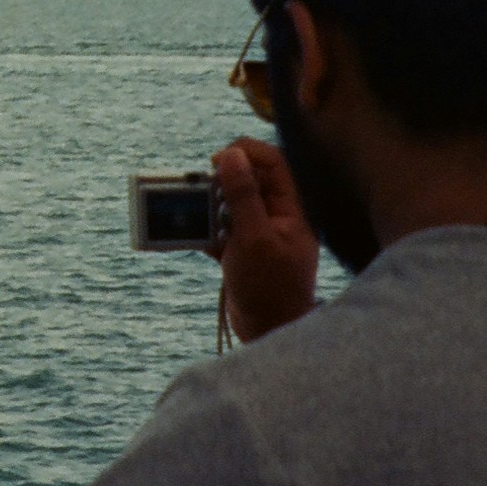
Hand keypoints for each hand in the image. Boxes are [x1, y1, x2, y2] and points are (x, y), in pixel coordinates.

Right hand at [208, 137, 318, 342]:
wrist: (269, 333)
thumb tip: (231, 155)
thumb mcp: (253, 237)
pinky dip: (206, 231)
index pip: (272, 162)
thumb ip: (243, 195)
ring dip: (209, 208)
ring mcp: (259, 234)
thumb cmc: (270, 289)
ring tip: (196, 219)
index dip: (244, 153)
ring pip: (230, 204)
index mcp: (290, 209)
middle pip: (247, 180)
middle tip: (199, 191)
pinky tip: (197, 240)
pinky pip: (220, 228)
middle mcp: (276, 217)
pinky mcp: (242, 251)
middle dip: (220, 182)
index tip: (215, 160)